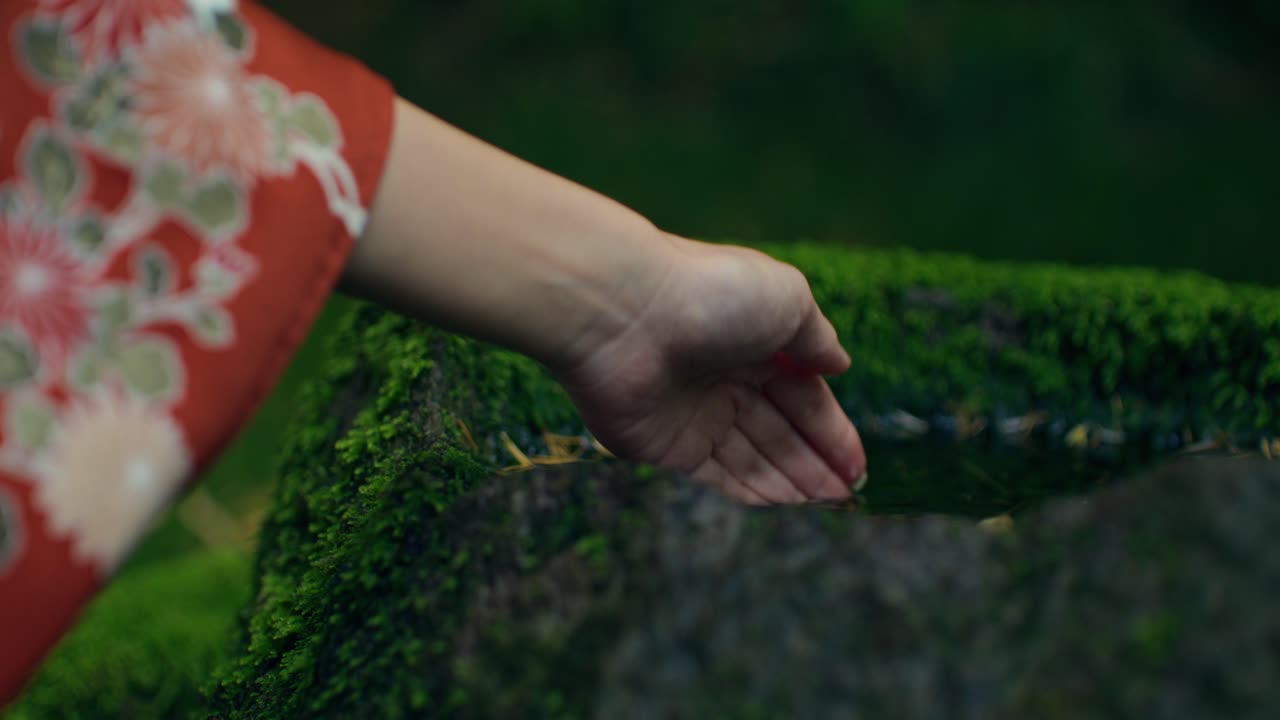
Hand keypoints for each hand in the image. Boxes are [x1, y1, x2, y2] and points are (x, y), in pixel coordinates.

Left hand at [555, 236, 866, 504]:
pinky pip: (717, 474)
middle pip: (780, 429)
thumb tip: (840, 364)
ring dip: (791, 481)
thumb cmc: (712, 295)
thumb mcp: (786, 298)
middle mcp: (725, 377)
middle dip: (816, 462)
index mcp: (755, 339)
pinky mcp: (667, 446)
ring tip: (827, 504)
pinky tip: (785, 504)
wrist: (624, 315)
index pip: (803, 394)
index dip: (832, 431)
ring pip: (753, 455)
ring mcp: (695, 413)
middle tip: (848, 495)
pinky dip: (752, 489)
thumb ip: (816, 337)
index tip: (857, 466)